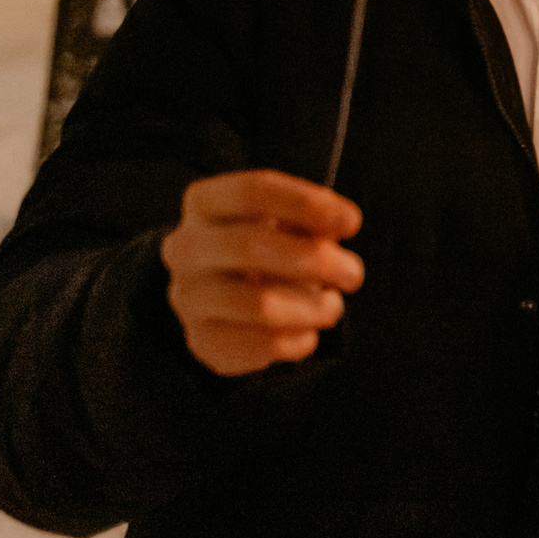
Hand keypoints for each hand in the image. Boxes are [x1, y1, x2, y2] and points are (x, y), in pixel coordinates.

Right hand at [161, 171, 363, 376]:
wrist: (223, 298)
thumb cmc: (267, 246)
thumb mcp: (287, 219)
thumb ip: (312, 218)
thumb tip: (340, 224)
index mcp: (204, 202)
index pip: (253, 191)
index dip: (307, 204)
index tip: (352, 222)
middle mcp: (185, 247)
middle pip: (251, 244)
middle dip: (316, 260)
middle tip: (353, 274)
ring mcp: (187, 296)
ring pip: (257, 304)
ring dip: (311, 308)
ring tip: (332, 306)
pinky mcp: (200, 340)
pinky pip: (260, 346)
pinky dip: (298, 341)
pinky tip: (308, 332)